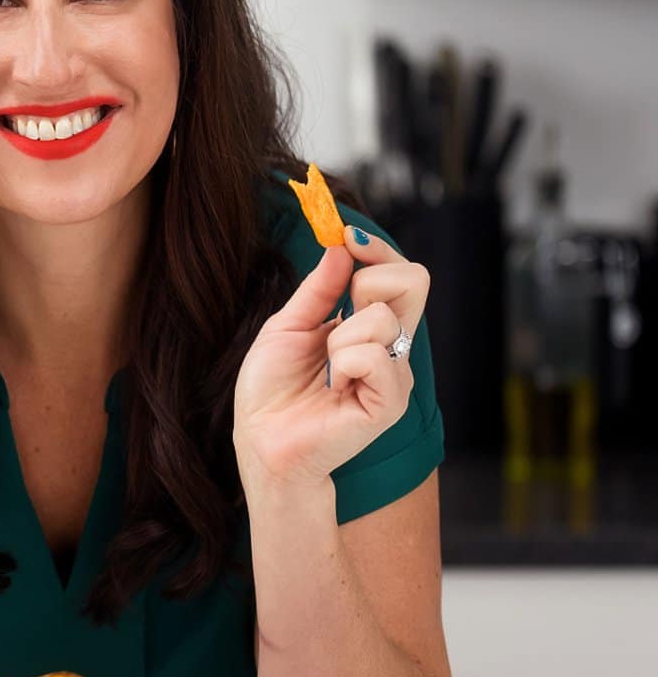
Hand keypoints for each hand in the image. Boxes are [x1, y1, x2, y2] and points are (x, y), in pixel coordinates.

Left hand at [232, 223, 429, 488]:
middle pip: (414, 282)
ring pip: (383, 317)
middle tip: (333, 320)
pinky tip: (333, 387)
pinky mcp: (390, 402)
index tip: (348, 236)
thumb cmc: (272, 391)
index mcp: (368, 326)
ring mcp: (394, 374)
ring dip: (338, 337)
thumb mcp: (288, 326)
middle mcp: (389, 346)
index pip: (399, 273)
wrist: (262, 440)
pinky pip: (374, 356)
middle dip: (367, 282)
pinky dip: (343, 362)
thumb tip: (341, 246)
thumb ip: (318, 289)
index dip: (378, 248)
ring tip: (325, 370)